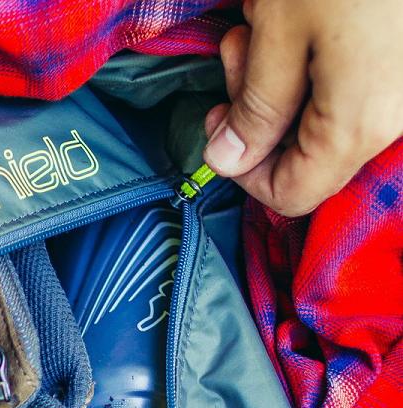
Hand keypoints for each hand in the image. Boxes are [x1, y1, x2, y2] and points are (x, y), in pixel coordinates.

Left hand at [203, 0, 402, 215]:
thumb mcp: (282, 29)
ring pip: (332, 106)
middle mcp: (399, 113)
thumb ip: (256, 107)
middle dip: (259, 107)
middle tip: (234, 51)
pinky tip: (301, 12)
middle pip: (312, 150)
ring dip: (283, 71)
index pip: (293, 194)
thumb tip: (228, 160)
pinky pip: (362, 74)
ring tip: (262, 16)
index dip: (244, 172)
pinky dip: (319, 52)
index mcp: (360, 125)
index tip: (218, 128)